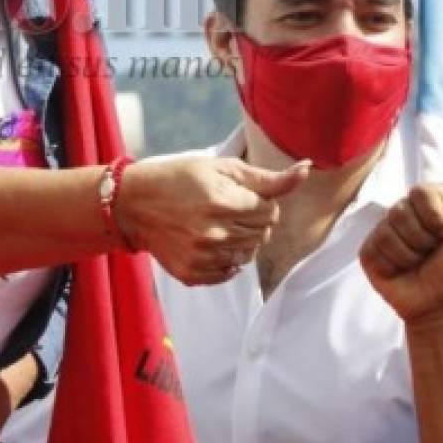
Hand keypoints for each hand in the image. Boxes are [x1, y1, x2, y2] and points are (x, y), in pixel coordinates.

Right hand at [120, 155, 309, 285]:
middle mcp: (214, 233)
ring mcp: (203, 257)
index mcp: (224, 202)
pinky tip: (207, 242)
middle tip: (225, 209)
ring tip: (216, 225)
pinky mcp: (193, 274)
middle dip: (251, 221)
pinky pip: (229, 273)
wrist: (134, 204)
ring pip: (248, 255)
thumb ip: (267, 178)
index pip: (270, 212)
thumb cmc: (180, 178)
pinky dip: (225, 259)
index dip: (258, 203)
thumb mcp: (221, 169)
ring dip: (240, 241)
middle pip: (262, 235)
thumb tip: (307, 169)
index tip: (236, 196)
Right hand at [360, 160, 442, 325]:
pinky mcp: (371, 248)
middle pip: (402, 208)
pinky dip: (395, 262)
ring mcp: (386, 229)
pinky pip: (376, 245)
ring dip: (411, 252)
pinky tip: (403, 269)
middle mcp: (408, 212)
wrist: (441, 306)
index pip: (421, 191)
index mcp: (434, 203)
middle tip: (434, 252)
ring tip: (419, 263)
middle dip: (424, 237)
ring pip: (389, 227)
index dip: (434, 215)